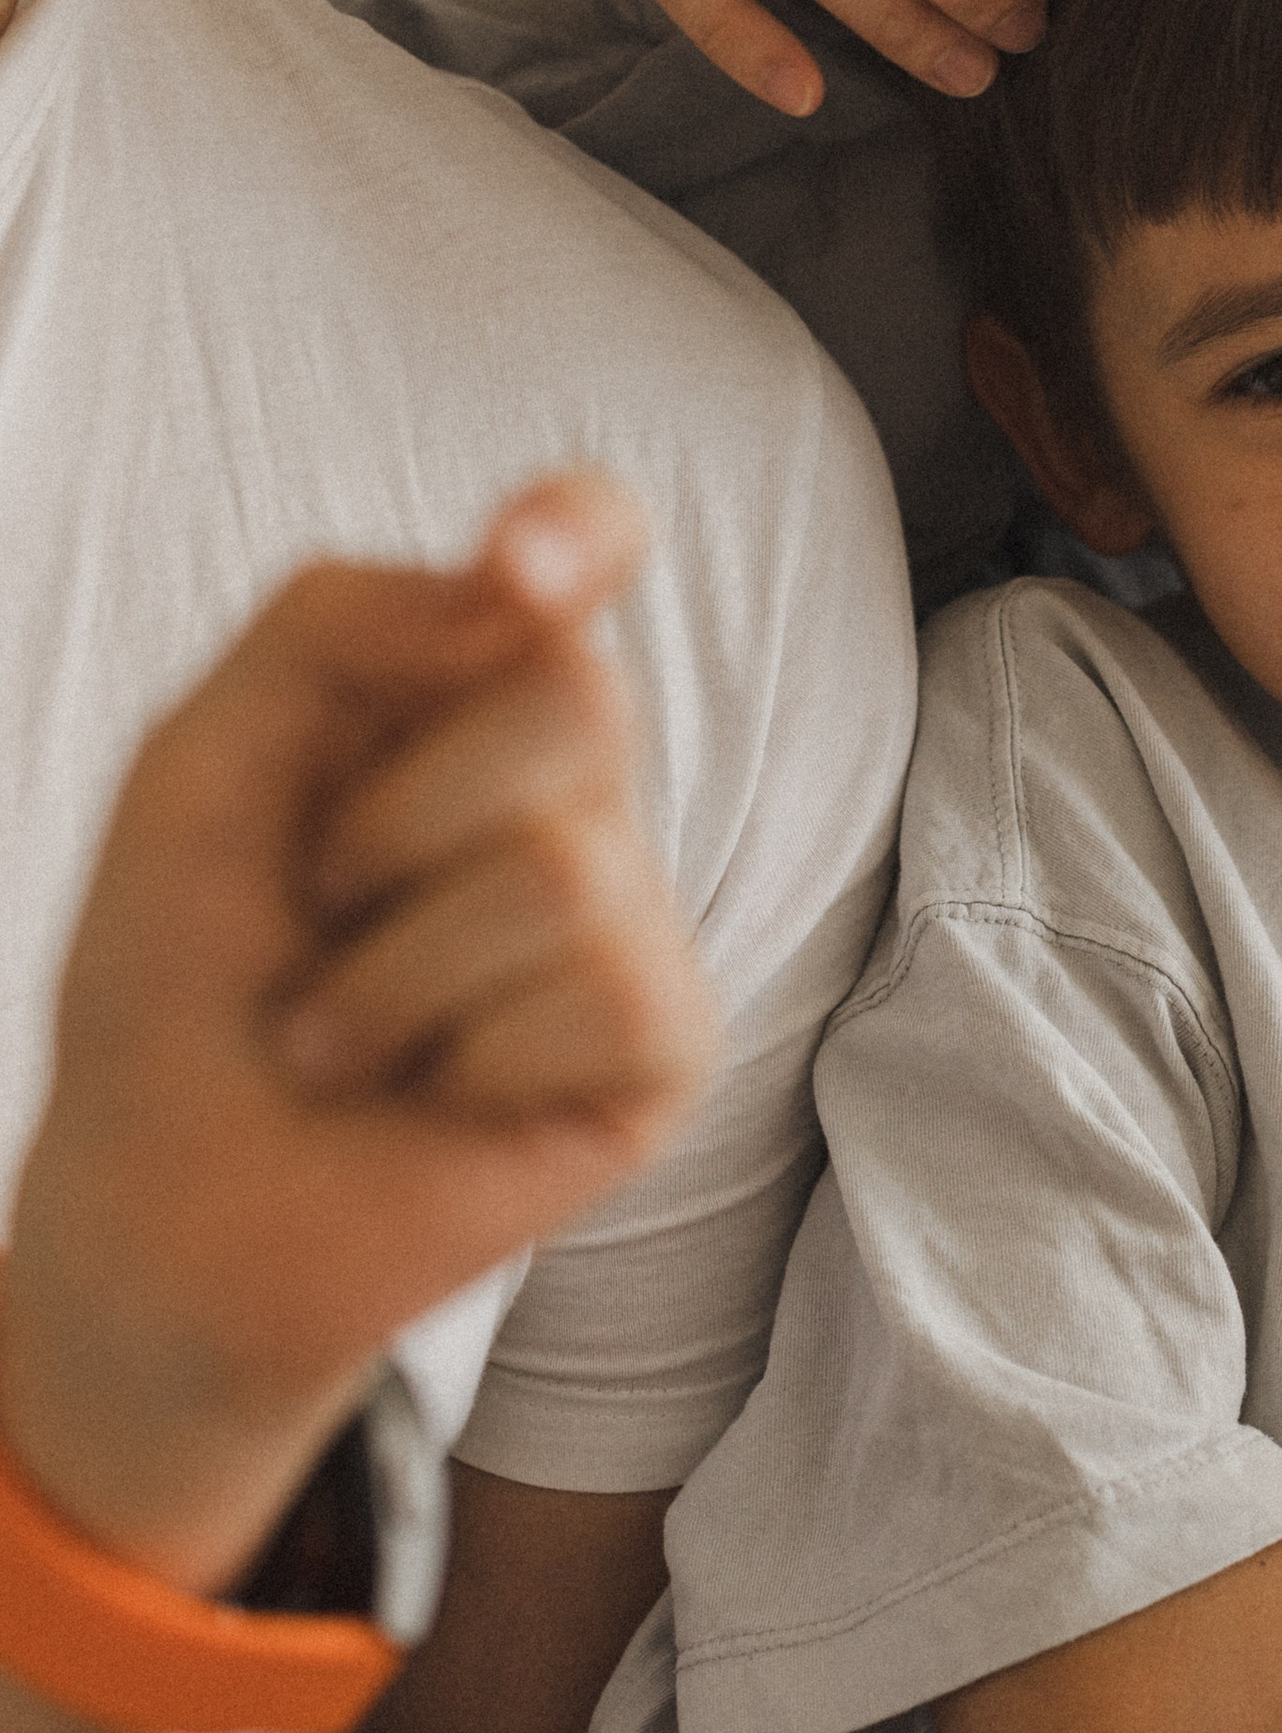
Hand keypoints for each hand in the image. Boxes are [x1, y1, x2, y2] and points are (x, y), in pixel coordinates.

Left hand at [0, 475, 716, 1593]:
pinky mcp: (663, 1043)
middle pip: (578, 692)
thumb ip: (337, 627)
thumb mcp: (204, 765)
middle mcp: (571, 790)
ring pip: (565, 868)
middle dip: (397, 811)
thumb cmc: (181, 981)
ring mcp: (631, 918)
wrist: (167, 1204)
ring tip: (342, 1032)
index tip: (525, 564)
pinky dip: (465, 1051)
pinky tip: (428, 1092)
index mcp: (460, 694)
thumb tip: (520, 589)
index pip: (582, 548)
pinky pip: (606, 991)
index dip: (584, 528)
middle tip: (319, 904)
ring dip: (395, 972)